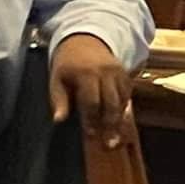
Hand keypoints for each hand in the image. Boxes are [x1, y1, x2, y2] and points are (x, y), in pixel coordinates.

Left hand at [49, 33, 132, 147]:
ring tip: (117, 138)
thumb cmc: (67, 63)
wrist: (86, 40)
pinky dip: (125, 109)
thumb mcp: (56, 78)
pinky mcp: (125, 74)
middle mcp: (105, 73)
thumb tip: (58, 120)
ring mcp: (118, 73)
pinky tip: (121, 122)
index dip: (91, 120)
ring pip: (122, 101)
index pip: (91, 101)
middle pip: (111, 103)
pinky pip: (128, 94)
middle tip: (109, 144)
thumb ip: (58, 99)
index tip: (90, 135)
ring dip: (119, 120)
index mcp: (85, 73)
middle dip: (110, 125)